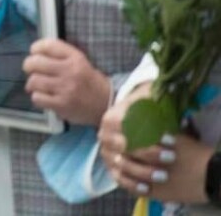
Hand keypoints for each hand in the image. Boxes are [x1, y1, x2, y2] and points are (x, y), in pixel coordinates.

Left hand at [23, 39, 112, 124]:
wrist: (106, 103)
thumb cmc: (87, 80)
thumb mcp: (79, 61)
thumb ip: (59, 55)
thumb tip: (34, 52)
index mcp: (75, 58)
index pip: (48, 45)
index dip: (36, 47)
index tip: (34, 52)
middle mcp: (70, 71)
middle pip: (35, 62)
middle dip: (29, 65)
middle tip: (31, 70)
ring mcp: (66, 89)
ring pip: (34, 80)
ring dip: (32, 84)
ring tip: (37, 86)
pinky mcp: (62, 105)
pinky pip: (37, 98)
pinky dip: (37, 97)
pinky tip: (43, 97)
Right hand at [101, 87, 209, 202]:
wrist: (123, 123)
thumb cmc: (139, 112)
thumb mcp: (144, 99)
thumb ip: (151, 94)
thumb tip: (162, 87)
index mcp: (110, 119)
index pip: (129, 128)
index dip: (150, 135)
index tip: (170, 140)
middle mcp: (104, 136)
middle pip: (126, 147)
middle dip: (150, 154)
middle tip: (170, 157)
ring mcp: (106, 153)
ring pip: (123, 165)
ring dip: (144, 172)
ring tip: (163, 175)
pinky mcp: (110, 167)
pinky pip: (119, 179)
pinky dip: (132, 184)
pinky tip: (146, 188)